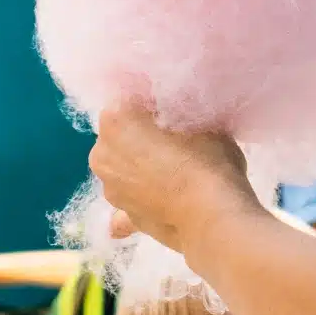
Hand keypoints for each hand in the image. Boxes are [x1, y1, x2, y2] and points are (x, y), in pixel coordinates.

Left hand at [89, 107, 257, 257]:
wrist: (213, 217)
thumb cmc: (207, 159)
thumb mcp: (202, 119)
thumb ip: (180, 112)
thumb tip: (175, 116)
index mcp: (115, 118)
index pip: (131, 97)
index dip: (154, 102)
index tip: (176, 109)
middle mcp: (102, 152)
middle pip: (121, 133)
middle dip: (141, 134)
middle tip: (176, 139)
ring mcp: (109, 187)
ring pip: (123, 166)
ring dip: (140, 165)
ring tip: (175, 171)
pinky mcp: (123, 216)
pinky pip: (130, 199)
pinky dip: (140, 197)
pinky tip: (158, 199)